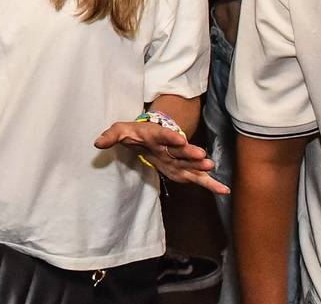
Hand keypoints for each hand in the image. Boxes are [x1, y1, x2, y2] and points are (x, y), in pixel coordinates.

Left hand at [93, 119, 227, 194]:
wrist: (148, 136)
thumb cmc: (134, 133)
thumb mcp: (120, 131)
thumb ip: (110, 136)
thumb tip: (97, 143)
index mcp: (156, 135)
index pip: (164, 135)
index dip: (171, 137)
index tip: (179, 139)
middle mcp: (171, 147)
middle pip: (181, 150)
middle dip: (190, 152)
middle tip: (202, 155)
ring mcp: (179, 159)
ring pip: (191, 164)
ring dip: (200, 167)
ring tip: (211, 168)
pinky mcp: (183, 170)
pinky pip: (198, 178)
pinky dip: (210, 184)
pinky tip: (224, 190)